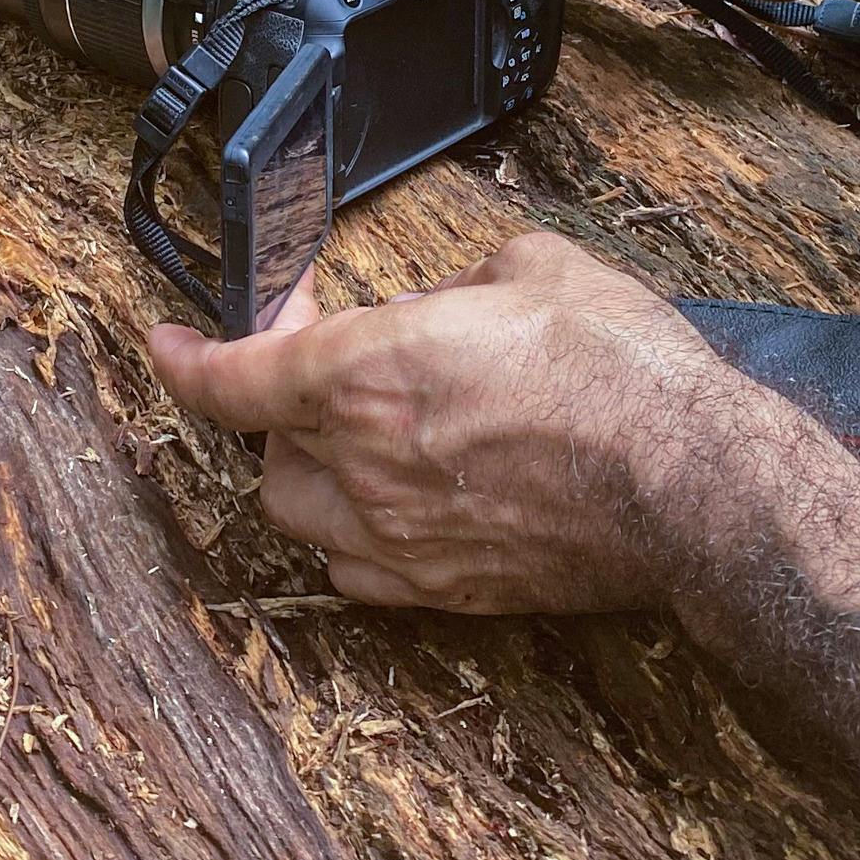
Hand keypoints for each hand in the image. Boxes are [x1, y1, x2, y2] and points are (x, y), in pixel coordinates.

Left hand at [147, 231, 758, 613]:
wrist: (692, 487)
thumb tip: (445, 304)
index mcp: (365, 372)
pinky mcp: (447, 591)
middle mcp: (364, 464)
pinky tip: (395, 507)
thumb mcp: (535, 269)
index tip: (167, 344)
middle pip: (267, 447)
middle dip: (283, 403)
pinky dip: (355, 538)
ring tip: (364, 439)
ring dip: (311, 472)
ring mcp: (401, 539)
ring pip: (302, 515)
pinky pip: (358, 572)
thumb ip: (463, 283)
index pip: (231, 377)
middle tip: (336, 366)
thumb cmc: (621, 372)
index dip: (184, 359)